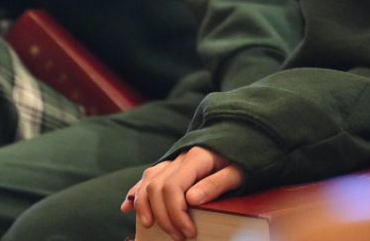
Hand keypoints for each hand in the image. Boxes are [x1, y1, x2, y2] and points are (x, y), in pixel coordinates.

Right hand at [122, 148, 243, 238]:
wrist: (241, 138)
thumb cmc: (242, 159)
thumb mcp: (238, 172)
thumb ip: (216, 183)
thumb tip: (191, 199)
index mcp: (196, 157)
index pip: (173, 187)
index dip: (175, 213)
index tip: (188, 232)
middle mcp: (180, 157)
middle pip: (157, 187)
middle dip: (163, 216)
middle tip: (178, 237)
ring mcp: (173, 160)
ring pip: (147, 181)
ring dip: (144, 206)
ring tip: (149, 226)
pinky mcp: (170, 165)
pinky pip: (147, 176)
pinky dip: (136, 192)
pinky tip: (127, 207)